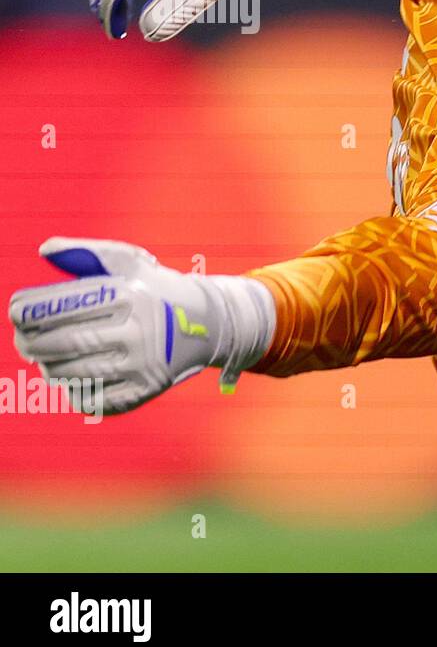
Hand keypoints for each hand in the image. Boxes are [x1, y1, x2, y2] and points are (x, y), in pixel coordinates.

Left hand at [9, 238, 274, 415]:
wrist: (208, 324)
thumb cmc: (155, 290)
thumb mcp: (130, 263)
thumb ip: (86, 253)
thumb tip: (44, 250)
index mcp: (129, 295)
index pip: (60, 306)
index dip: (26, 311)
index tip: (14, 312)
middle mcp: (137, 330)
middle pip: (60, 343)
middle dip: (29, 343)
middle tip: (21, 341)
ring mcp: (142, 364)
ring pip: (71, 372)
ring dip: (47, 366)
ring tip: (45, 357)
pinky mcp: (144, 390)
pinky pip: (91, 396)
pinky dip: (71, 388)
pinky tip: (70, 375)